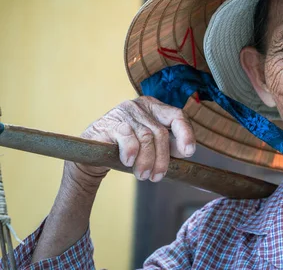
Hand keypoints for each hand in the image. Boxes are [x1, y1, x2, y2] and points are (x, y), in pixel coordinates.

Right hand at [70, 96, 195, 184]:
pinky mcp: (109, 123)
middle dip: (162, 158)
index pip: (177, 116)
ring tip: (143, 175)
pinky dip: (131, 152)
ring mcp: (124, 112)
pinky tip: (128, 163)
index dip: (186, 134)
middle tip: (157, 177)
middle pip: (161, 132)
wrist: (93, 157)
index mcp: (155, 108)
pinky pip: (127, 137)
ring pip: (146, 137)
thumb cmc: (127, 151)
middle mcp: (141, 106)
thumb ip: (168, 145)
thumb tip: (186, 150)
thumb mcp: (151, 146)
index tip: (188, 152)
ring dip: (147, 160)